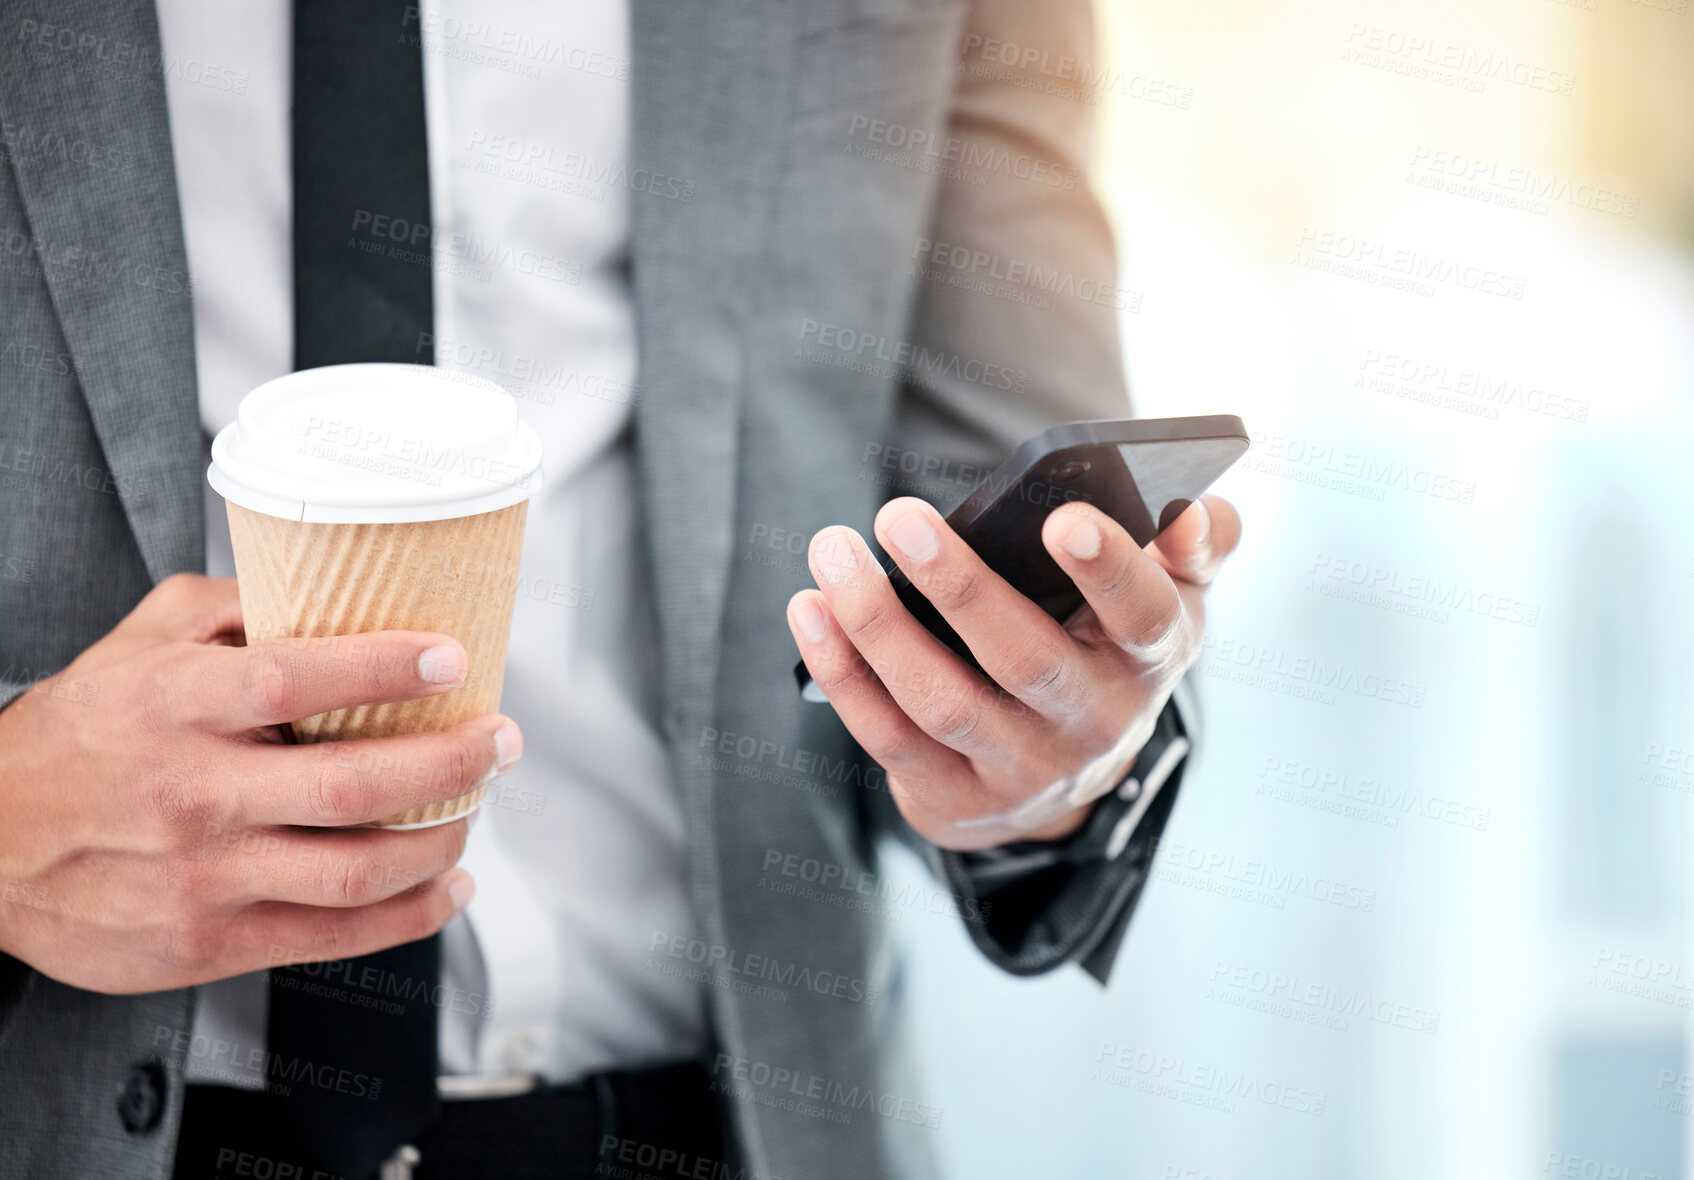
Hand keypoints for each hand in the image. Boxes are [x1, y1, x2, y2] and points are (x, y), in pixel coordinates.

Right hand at [0, 574, 520, 992]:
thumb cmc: (75, 736)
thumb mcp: (135, 644)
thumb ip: (229, 609)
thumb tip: (326, 583)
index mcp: (175, 706)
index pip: (298, 678)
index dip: (389, 667)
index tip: (454, 659)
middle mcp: (193, 792)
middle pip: (354, 783)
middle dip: (453, 761)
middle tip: (501, 739)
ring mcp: (202, 877)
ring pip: (359, 870)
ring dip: (443, 839)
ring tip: (477, 806)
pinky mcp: (207, 943)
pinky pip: (334, 937)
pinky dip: (410, 916)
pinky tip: (447, 885)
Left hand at [786, 494, 1238, 849]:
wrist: (1065, 774)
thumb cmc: (1105, 647)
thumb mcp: (1167, 600)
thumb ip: (1193, 547)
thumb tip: (1193, 511)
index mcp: (1147, 659)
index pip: (1143, 617)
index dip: (1109, 572)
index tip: (1063, 518)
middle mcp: (1092, 723)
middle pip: (1025, 659)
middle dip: (958, 587)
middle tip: (897, 515)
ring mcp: (1020, 768)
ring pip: (942, 701)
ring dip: (877, 625)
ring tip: (831, 550)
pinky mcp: (953, 798)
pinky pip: (887, 736)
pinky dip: (843, 672)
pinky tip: (809, 608)